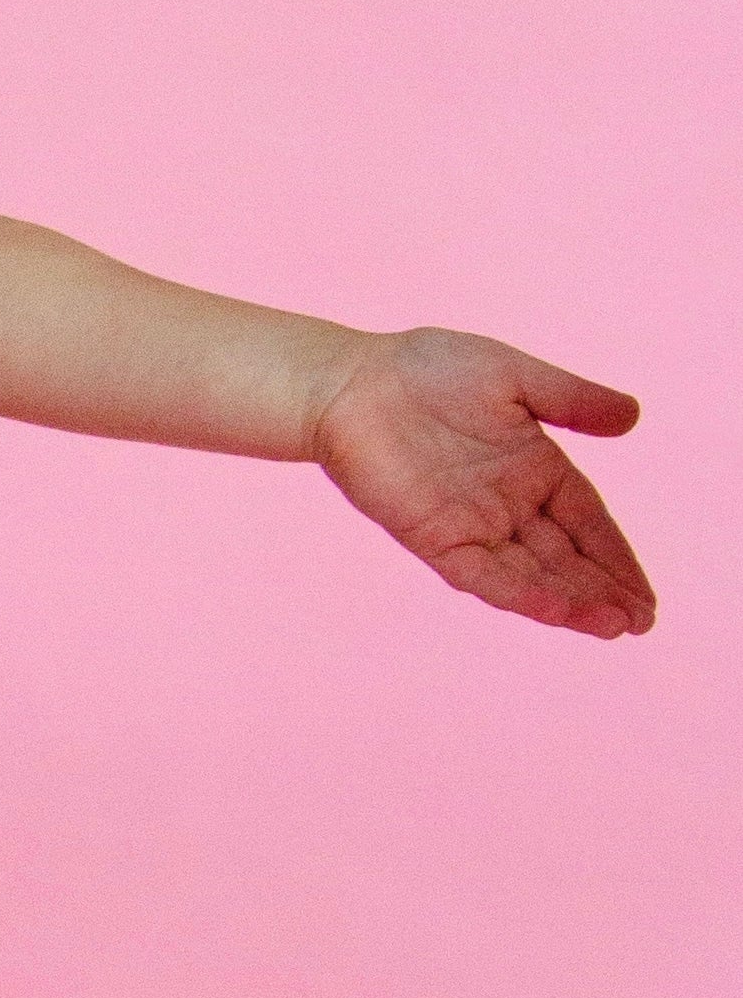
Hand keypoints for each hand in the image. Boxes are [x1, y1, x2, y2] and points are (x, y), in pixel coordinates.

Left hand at [310, 328, 654, 639]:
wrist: (351, 378)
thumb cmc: (428, 370)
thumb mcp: (516, 378)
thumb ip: (571, 400)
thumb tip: (633, 417)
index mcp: (534, 470)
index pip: (589, 523)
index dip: (617, 559)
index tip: (646, 597)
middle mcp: (506, 506)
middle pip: (565, 560)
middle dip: (602, 592)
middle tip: (640, 624)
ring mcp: (470, 525)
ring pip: (529, 575)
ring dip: (570, 602)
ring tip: (611, 627)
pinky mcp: (432, 537)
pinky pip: (481, 572)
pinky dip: (516, 592)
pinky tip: (553, 610)